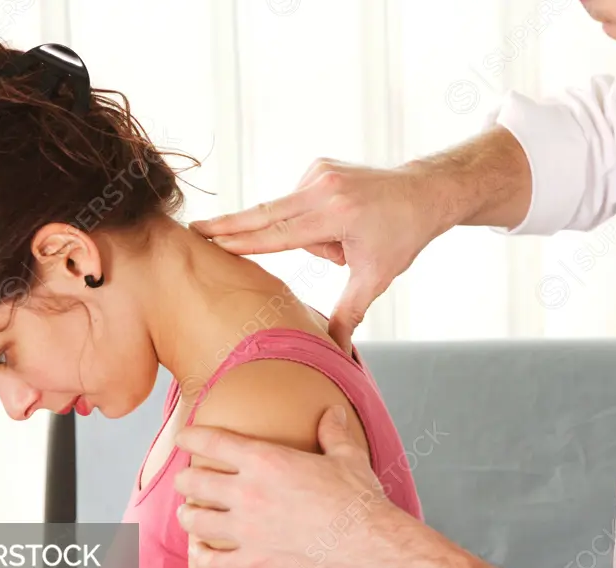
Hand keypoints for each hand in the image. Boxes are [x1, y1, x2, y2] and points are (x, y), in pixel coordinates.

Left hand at [173, 405, 401, 567]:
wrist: (368, 546)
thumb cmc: (358, 501)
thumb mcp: (348, 457)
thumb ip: (332, 433)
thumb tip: (332, 412)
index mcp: (267, 461)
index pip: (213, 442)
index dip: (191, 437)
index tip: (184, 438)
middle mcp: (248, 493)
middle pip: (194, 482)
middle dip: (186, 479)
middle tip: (187, 479)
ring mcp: (247, 531)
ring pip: (195, 521)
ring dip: (187, 515)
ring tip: (188, 513)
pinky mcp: (254, 563)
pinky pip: (210, 562)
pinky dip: (199, 556)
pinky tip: (199, 551)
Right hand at [190, 160, 449, 353]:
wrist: (424, 192)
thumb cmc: (402, 236)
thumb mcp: (376, 279)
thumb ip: (349, 313)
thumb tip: (338, 354)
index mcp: (335, 215)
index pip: (276, 233)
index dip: (240, 240)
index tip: (207, 241)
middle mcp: (323, 188)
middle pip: (264, 214)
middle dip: (228, 225)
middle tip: (192, 229)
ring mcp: (319, 172)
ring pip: (289, 214)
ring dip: (308, 234)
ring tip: (346, 239)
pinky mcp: (319, 165)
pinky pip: (300, 200)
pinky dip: (313, 216)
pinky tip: (343, 220)